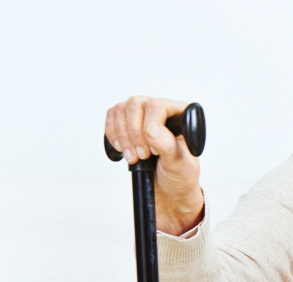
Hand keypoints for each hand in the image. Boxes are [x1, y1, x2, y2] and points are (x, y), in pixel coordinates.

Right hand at [105, 95, 205, 233]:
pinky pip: (112, 117)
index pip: (157, 105)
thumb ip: (168, 145)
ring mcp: (142, 114)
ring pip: (120, 110)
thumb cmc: (180, 174)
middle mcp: (161, 109)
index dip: (149, 126)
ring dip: (122, 136)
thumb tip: (152, 129)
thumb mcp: (179, 164)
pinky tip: (123, 149)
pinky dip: (113, 135)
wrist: (169, 187)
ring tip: (133, 157)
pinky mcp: (128, 122)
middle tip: (142, 156)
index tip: (151, 149)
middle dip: (133, 134)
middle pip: (135, 104)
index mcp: (179, 114)